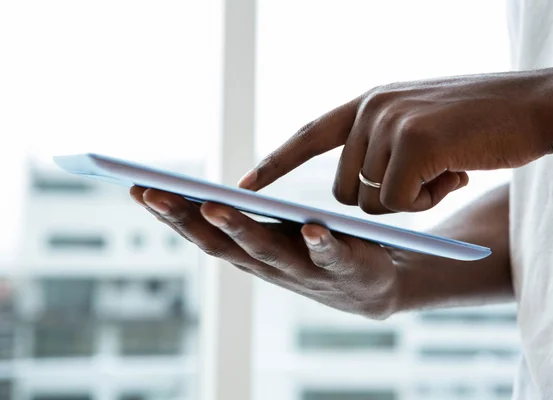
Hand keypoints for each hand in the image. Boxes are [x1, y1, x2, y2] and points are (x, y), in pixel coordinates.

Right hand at [130, 186, 402, 319]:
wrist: (374, 286)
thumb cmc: (315, 250)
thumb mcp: (273, 236)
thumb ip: (244, 221)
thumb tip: (201, 194)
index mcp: (251, 252)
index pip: (202, 233)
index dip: (169, 213)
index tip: (136, 187)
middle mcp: (270, 264)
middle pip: (221, 243)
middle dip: (185, 219)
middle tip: (154, 193)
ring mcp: (306, 270)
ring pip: (267, 251)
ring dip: (239, 229)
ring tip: (214, 205)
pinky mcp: (346, 268)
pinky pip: (330, 256)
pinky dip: (318, 243)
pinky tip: (308, 225)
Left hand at [238, 66, 552, 212]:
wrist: (534, 105)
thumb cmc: (477, 123)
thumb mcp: (418, 128)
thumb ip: (381, 149)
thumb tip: (357, 192)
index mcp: (367, 103)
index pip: (308, 136)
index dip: (276, 164)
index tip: (243, 186)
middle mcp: (370, 108)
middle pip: (346, 191)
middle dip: (382, 199)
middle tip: (427, 175)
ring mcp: (389, 122)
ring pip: (372, 202)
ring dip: (410, 198)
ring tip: (446, 167)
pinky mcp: (413, 142)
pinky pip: (398, 203)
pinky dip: (428, 200)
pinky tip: (455, 172)